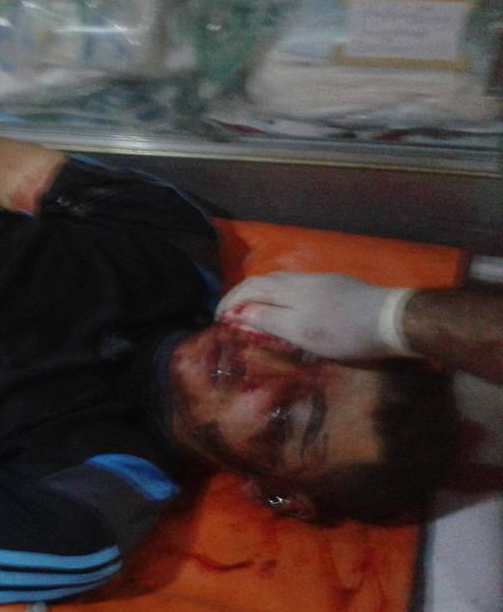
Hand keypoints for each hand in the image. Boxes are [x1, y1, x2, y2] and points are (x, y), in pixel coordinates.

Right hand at [215, 273, 416, 359]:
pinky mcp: (337, 286)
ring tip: (256, 313)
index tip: (218, 319)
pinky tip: (290, 309)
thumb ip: (268, 320)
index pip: (249, 289)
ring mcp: (320, 280)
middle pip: (263, 281)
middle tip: (233, 315)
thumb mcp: (300, 332)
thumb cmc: (342, 331)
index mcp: (288, 289)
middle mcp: (300, 279)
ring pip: (281, 283)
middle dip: (243, 296)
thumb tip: (240, 313)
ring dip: (262, 295)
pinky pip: (297, 287)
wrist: (392, 319)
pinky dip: (282, 297)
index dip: (230, 302)